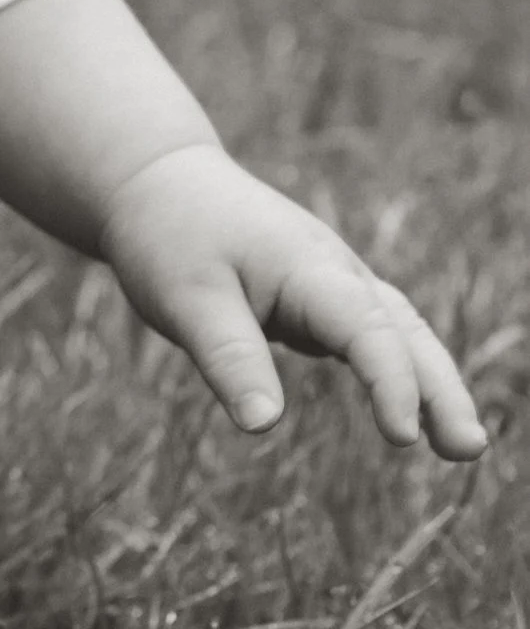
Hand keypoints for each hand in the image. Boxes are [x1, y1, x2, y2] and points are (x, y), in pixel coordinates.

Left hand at [100, 143, 488, 460]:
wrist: (158, 179)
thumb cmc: (169, 235)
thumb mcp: (187, 298)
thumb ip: (229, 358)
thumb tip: (265, 425)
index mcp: (307, 267)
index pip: (366, 328)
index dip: (391, 382)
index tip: (401, 436)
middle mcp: (333, 271)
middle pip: (404, 330)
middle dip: (441, 388)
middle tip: (470, 449)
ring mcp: (328, 282)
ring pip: (395, 332)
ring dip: (430, 382)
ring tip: (458, 446)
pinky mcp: (314, 297)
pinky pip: (369, 335)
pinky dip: (396, 369)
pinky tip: (405, 415)